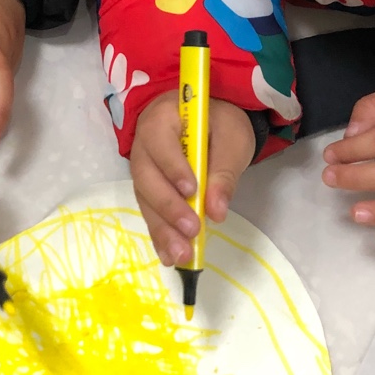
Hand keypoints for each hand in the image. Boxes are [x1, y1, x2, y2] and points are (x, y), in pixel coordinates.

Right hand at [131, 92, 253, 265]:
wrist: (212, 124)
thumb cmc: (221, 124)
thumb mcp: (232, 139)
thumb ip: (224, 172)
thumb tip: (215, 212)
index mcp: (162, 119)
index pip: (161, 143)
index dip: (173, 168)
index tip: (192, 191)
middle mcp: (143, 143)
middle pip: (146, 177)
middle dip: (168, 207)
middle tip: (191, 230)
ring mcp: (142, 167)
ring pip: (146, 199)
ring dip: (163, 229)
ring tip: (181, 255)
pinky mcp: (148, 188)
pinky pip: (150, 211)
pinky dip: (160, 234)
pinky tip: (169, 256)